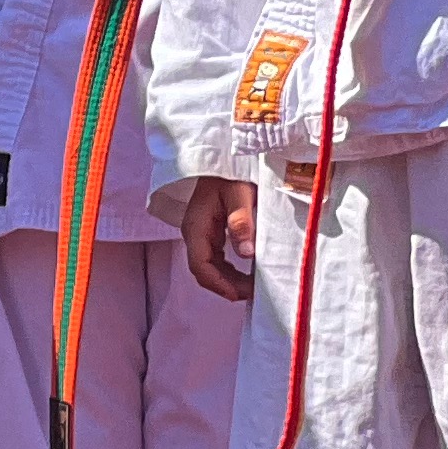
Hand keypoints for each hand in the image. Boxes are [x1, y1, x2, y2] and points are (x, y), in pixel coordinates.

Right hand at [181, 176, 259, 303]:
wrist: (224, 154)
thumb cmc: (231, 171)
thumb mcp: (239, 193)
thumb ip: (241, 221)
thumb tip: (246, 253)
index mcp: (196, 225)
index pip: (199, 264)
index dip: (217, 283)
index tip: (238, 294)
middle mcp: (194, 231)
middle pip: (203, 269)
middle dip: (226, 285)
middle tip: (253, 293)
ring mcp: (201, 232)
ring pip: (209, 265)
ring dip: (228, 280)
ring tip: (252, 287)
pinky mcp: (211, 230)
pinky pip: (216, 257)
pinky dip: (229, 269)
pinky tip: (245, 273)